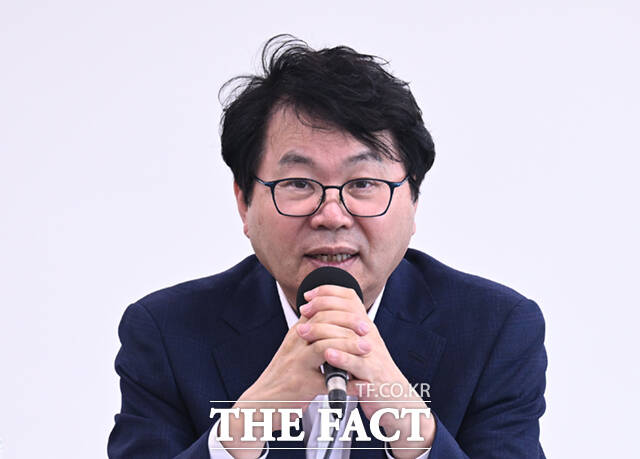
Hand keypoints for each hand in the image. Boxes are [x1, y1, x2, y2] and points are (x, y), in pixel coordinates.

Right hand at [221, 289, 370, 457]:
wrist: (259, 403)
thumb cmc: (281, 377)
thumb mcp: (293, 350)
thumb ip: (310, 335)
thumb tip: (334, 322)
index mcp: (295, 335)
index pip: (318, 310)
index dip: (341, 309)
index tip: (359, 315)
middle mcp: (294, 345)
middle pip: (322, 322)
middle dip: (348, 323)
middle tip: (366, 329)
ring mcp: (296, 365)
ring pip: (324, 346)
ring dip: (349, 346)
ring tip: (366, 349)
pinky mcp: (300, 386)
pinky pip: (327, 382)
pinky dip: (347, 383)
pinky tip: (359, 384)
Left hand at [299, 285, 434, 457]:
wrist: (394, 396)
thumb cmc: (370, 369)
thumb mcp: (358, 343)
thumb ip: (343, 327)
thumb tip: (318, 310)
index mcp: (365, 327)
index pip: (349, 298)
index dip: (328, 292)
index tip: (307, 296)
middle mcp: (370, 337)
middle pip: (348, 312)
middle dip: (322, 309)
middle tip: (302, 312)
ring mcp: (372, 356)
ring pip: (350, 337)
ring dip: (324, 333)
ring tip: (305, 332)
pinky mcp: (372, 377)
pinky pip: (357, 365)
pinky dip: (342, 358)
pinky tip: (328, 354)